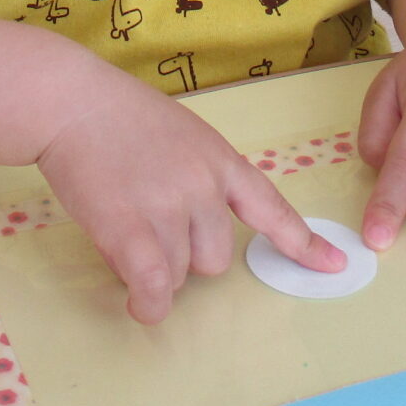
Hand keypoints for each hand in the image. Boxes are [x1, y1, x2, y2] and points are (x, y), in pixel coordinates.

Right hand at [37, 70, 344, 323]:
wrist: (71, 102)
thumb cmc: (116, 115)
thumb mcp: (180, 133)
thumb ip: (199, 174)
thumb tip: (192, 228)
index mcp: (220, 159)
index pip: (270, 206)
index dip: (302, 242)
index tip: (334, 264)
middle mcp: (204, 185)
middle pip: (218, 258)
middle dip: (186, 255)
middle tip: (149, 225)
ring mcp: (170, 207)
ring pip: (182, 273)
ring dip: (156, 269)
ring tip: (124, 230)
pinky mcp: (131, 230)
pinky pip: (154, 288)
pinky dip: (148, 303)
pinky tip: (138, 301)